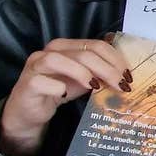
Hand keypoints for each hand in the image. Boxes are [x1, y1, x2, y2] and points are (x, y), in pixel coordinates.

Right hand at [0, 37, 129, 155]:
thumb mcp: (86, 80)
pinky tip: (66, 95)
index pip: (96, 45)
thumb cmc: (61, 91)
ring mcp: (35, 66)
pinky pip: (42, 82)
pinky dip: (58, 88)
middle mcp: (49, 51)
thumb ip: (101, 73)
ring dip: (82, 73)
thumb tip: (126, 75)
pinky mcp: (27, 83)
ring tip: (96, 87)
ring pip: (58, 60)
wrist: (33, 110)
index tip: (128, 76)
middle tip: (121, 85)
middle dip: (107, 69)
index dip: (115, 59)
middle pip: (83, 53)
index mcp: (67, 46)